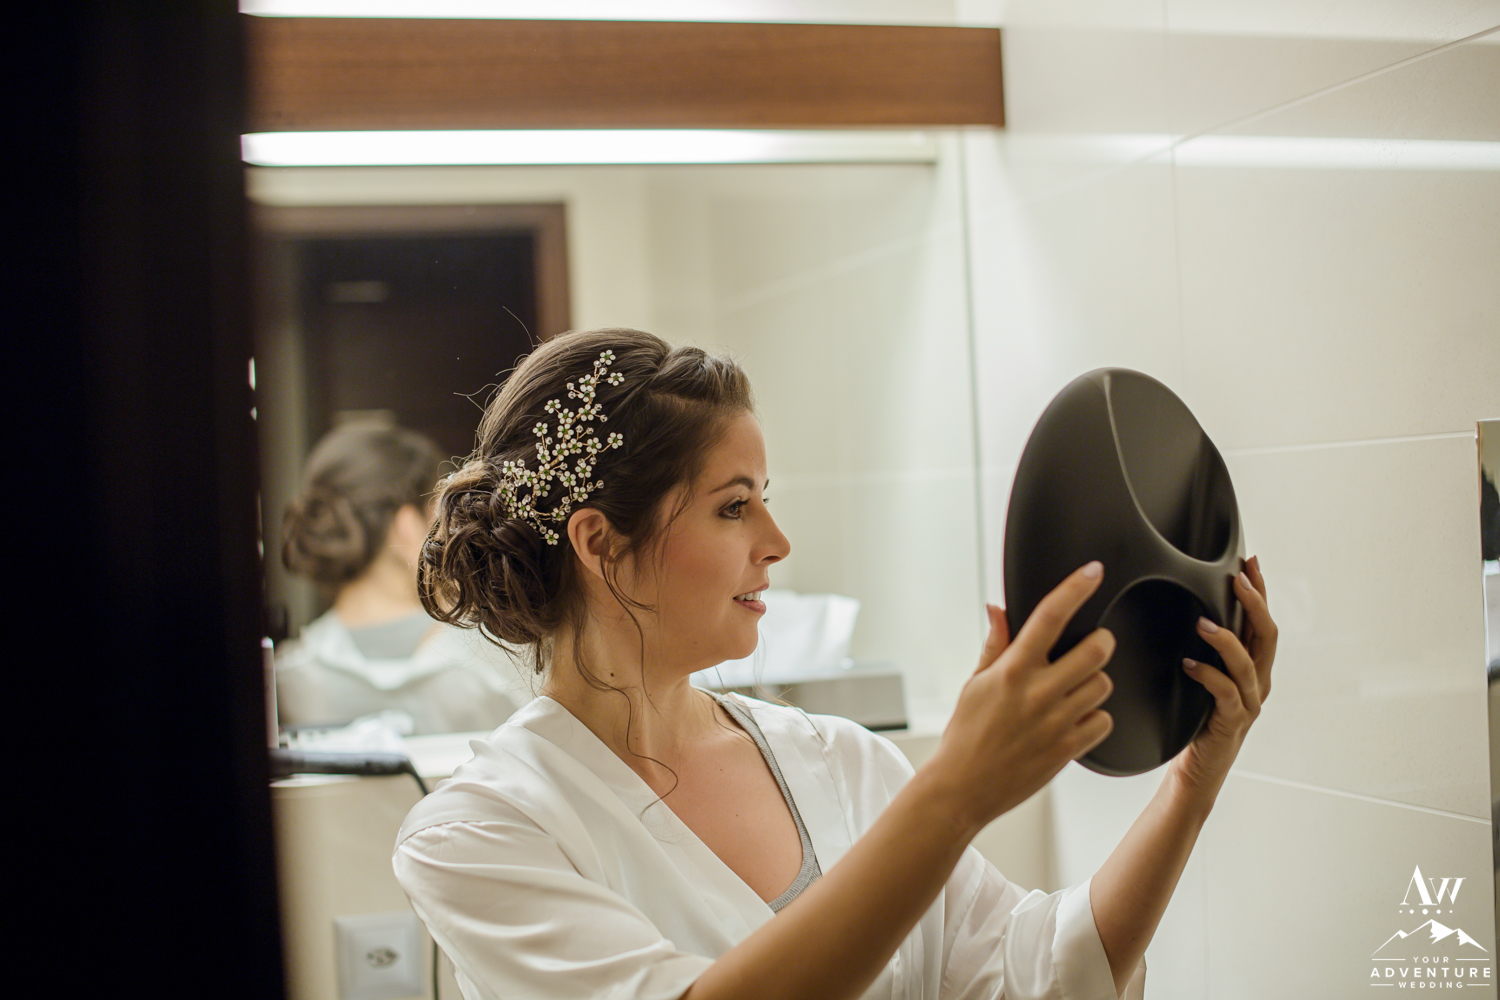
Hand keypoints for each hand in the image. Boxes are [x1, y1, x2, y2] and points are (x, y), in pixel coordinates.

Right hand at [926, 561, 1116, 833]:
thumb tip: (998, 610)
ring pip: (1104, 684)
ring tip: (1074, 690)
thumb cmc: (965, 736)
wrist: (963, 788)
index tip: (1092, 571)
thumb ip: (995, 645)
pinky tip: (1074, 719)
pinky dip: (1095, 717)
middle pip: (1096, 649)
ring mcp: (1056, 722)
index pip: (1050, 616)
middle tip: (1090, 646)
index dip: (1075, 588)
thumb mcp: (974, 684)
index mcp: (1012, 670)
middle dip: (1100, 642)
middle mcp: (1037, 692)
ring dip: (1095, 682)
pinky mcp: (1068, 749)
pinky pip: (1103, 721)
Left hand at [1169, 555, 1277, 801]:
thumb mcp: (1201, 678)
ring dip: (1227, 640)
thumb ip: (1203, 650)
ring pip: (1248, 664)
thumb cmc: (1195, 724)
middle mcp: (1256, 684)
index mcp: (1252, 670)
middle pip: (1266, 636)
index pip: (1261, 623)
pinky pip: (1226, 695)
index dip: (1260, 592)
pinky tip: (1189, 664)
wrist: (1196, 773)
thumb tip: (1186, 611)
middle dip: (1254, 603)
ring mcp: (1247, 704)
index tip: (1251, 563)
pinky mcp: (1230, 723)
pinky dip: (1208, 676)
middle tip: (1237, 578)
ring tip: (1203, 622)